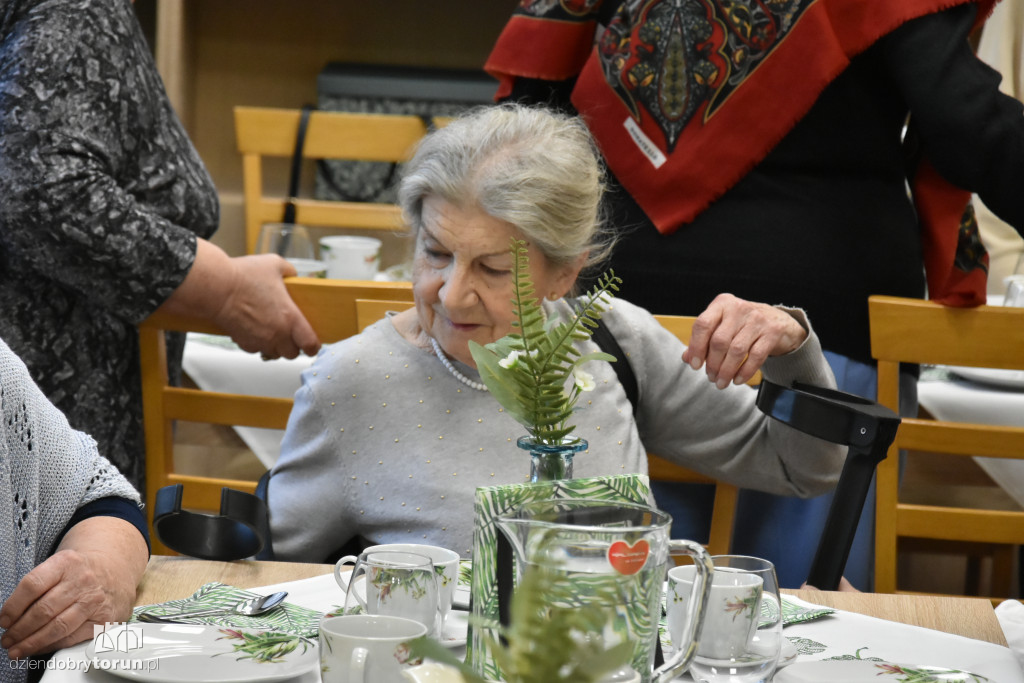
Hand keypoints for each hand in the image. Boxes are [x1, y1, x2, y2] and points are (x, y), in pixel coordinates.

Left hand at [0, 518, 146, 659]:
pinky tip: (39, 647)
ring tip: (17, 649)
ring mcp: (95, 600)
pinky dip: (50, 645)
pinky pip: (71, 637)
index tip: (4, 621)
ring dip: (32, 642)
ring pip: (57, 627)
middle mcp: (83, 580)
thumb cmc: (81, 572)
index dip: (13, 607)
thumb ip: (38, 586)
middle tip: (7, 639)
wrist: (116, 570)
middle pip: (43, 610)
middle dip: (19, 630)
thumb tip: (12, 616)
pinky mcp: (104, 618)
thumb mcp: (60, 566)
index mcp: (67, 562)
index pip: (33, 585)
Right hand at [156, 240, 321, 359]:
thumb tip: (293, 275)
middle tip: (291, 335)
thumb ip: (289, 271)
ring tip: (272, 331)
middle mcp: (277, 334)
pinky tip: (254, 329)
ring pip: (274, 354)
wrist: (214, 287)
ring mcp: (260, 340)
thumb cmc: (242, 276)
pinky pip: (256, 349)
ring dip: (276, 346)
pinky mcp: (243, 342)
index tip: (312, 344)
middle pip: (293, 354)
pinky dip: (257, 343)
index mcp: (290, 318)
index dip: (313, 346)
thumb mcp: (274, 264)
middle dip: (293, 346)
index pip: (310, 344)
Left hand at [681, 293, 806, 387]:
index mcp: (722, 303)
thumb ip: (703, 340)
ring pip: (737, 350)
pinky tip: (738, 380)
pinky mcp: (772, 331)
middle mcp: (739, 308)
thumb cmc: (742, 324)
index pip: (703, 325)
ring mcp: (757, 319)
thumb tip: (687, 358)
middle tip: (710, 377)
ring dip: (727, 371)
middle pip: (719, 340)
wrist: (777, 320)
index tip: (695, 365)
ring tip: (721, 382)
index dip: (696, 347)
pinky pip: (756, 356)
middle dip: (712, 364)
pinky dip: (745, 371)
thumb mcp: (722, 326)